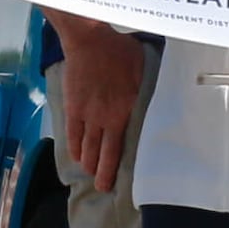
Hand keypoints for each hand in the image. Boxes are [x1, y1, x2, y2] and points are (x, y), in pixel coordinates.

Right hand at [55, 14, 145, 192]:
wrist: (90, 41)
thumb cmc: (120, 51)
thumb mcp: (143, 72)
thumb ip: (145, 91)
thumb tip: (157, 101)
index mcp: (123, 112)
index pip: (119, 148)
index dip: (114, 167)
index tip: (115, 182)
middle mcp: (103, 119)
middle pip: (101, 153)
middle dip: (101, 171)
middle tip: (102, 186)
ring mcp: (86, 114)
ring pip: (86, 146)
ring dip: (88, 161)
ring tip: (90, 172)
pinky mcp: (72, 106)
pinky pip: (72, 133)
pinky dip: (74, 147)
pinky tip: (76, 156)